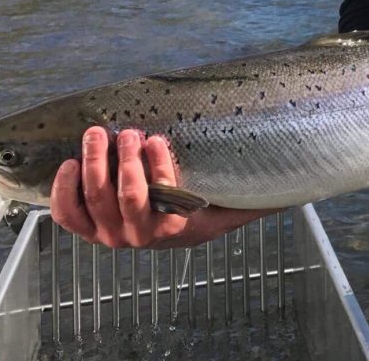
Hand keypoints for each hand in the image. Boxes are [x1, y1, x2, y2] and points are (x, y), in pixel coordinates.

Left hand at [50, 127, 272, 248]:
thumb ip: (264, 195)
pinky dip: (64, 190)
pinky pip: (69, 215)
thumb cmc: (208, 205)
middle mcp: (141, 237)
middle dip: (124, 159)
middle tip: (129, 131)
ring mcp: (112, 235)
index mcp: (176, 228)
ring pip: (96, 199)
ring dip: (95, 163)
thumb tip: (305, 181)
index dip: (157, 169)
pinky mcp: (89, 229)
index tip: (157, 139)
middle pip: (126, 196)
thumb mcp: (236, 203)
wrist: (178, 233)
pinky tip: (70, 164)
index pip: (164, 200)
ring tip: (99, 134)